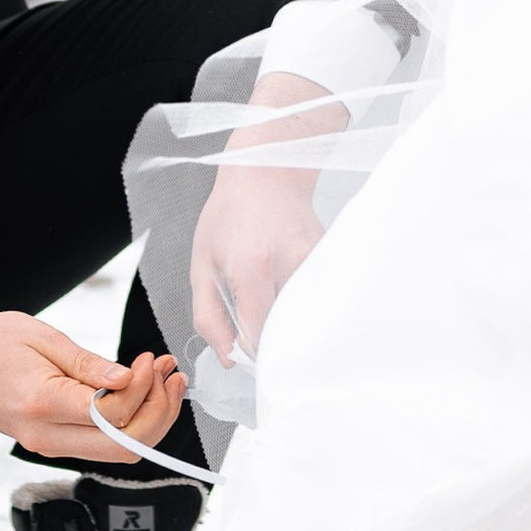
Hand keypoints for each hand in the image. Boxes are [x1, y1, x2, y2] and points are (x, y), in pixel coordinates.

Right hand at [0, 309, 185, 460]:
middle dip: (158, 412)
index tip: (149, 361)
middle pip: (123, 447)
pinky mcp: (53, 444)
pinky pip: (102, 444)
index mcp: (41, 404)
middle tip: (167, 374)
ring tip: (162, 379)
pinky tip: (139, 392)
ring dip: (150, 419)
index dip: (141, 390)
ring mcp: (48, 446)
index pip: (110, 414)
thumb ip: (88, 363)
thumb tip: (126, 378)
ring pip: (117, 452)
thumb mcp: (42, 337)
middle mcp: (45, 436)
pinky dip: (129, 423)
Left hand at [192, 154, 323, 365]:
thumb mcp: (202, 264)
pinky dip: (300, 302)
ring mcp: (314, 263)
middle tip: (254, 325)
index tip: (241, 343)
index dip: (248, 350)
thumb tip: (230, 357)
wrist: (268, 173)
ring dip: (287, 321)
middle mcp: (289, 267)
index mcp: (252, 269)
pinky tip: (286, 281)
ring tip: (270, 298)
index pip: (259, 338)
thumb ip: (208, 317)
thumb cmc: (231, 215)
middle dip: (270, 341)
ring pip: (303, 318)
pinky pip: (315, 299)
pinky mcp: (328, 260)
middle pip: (286, 333)